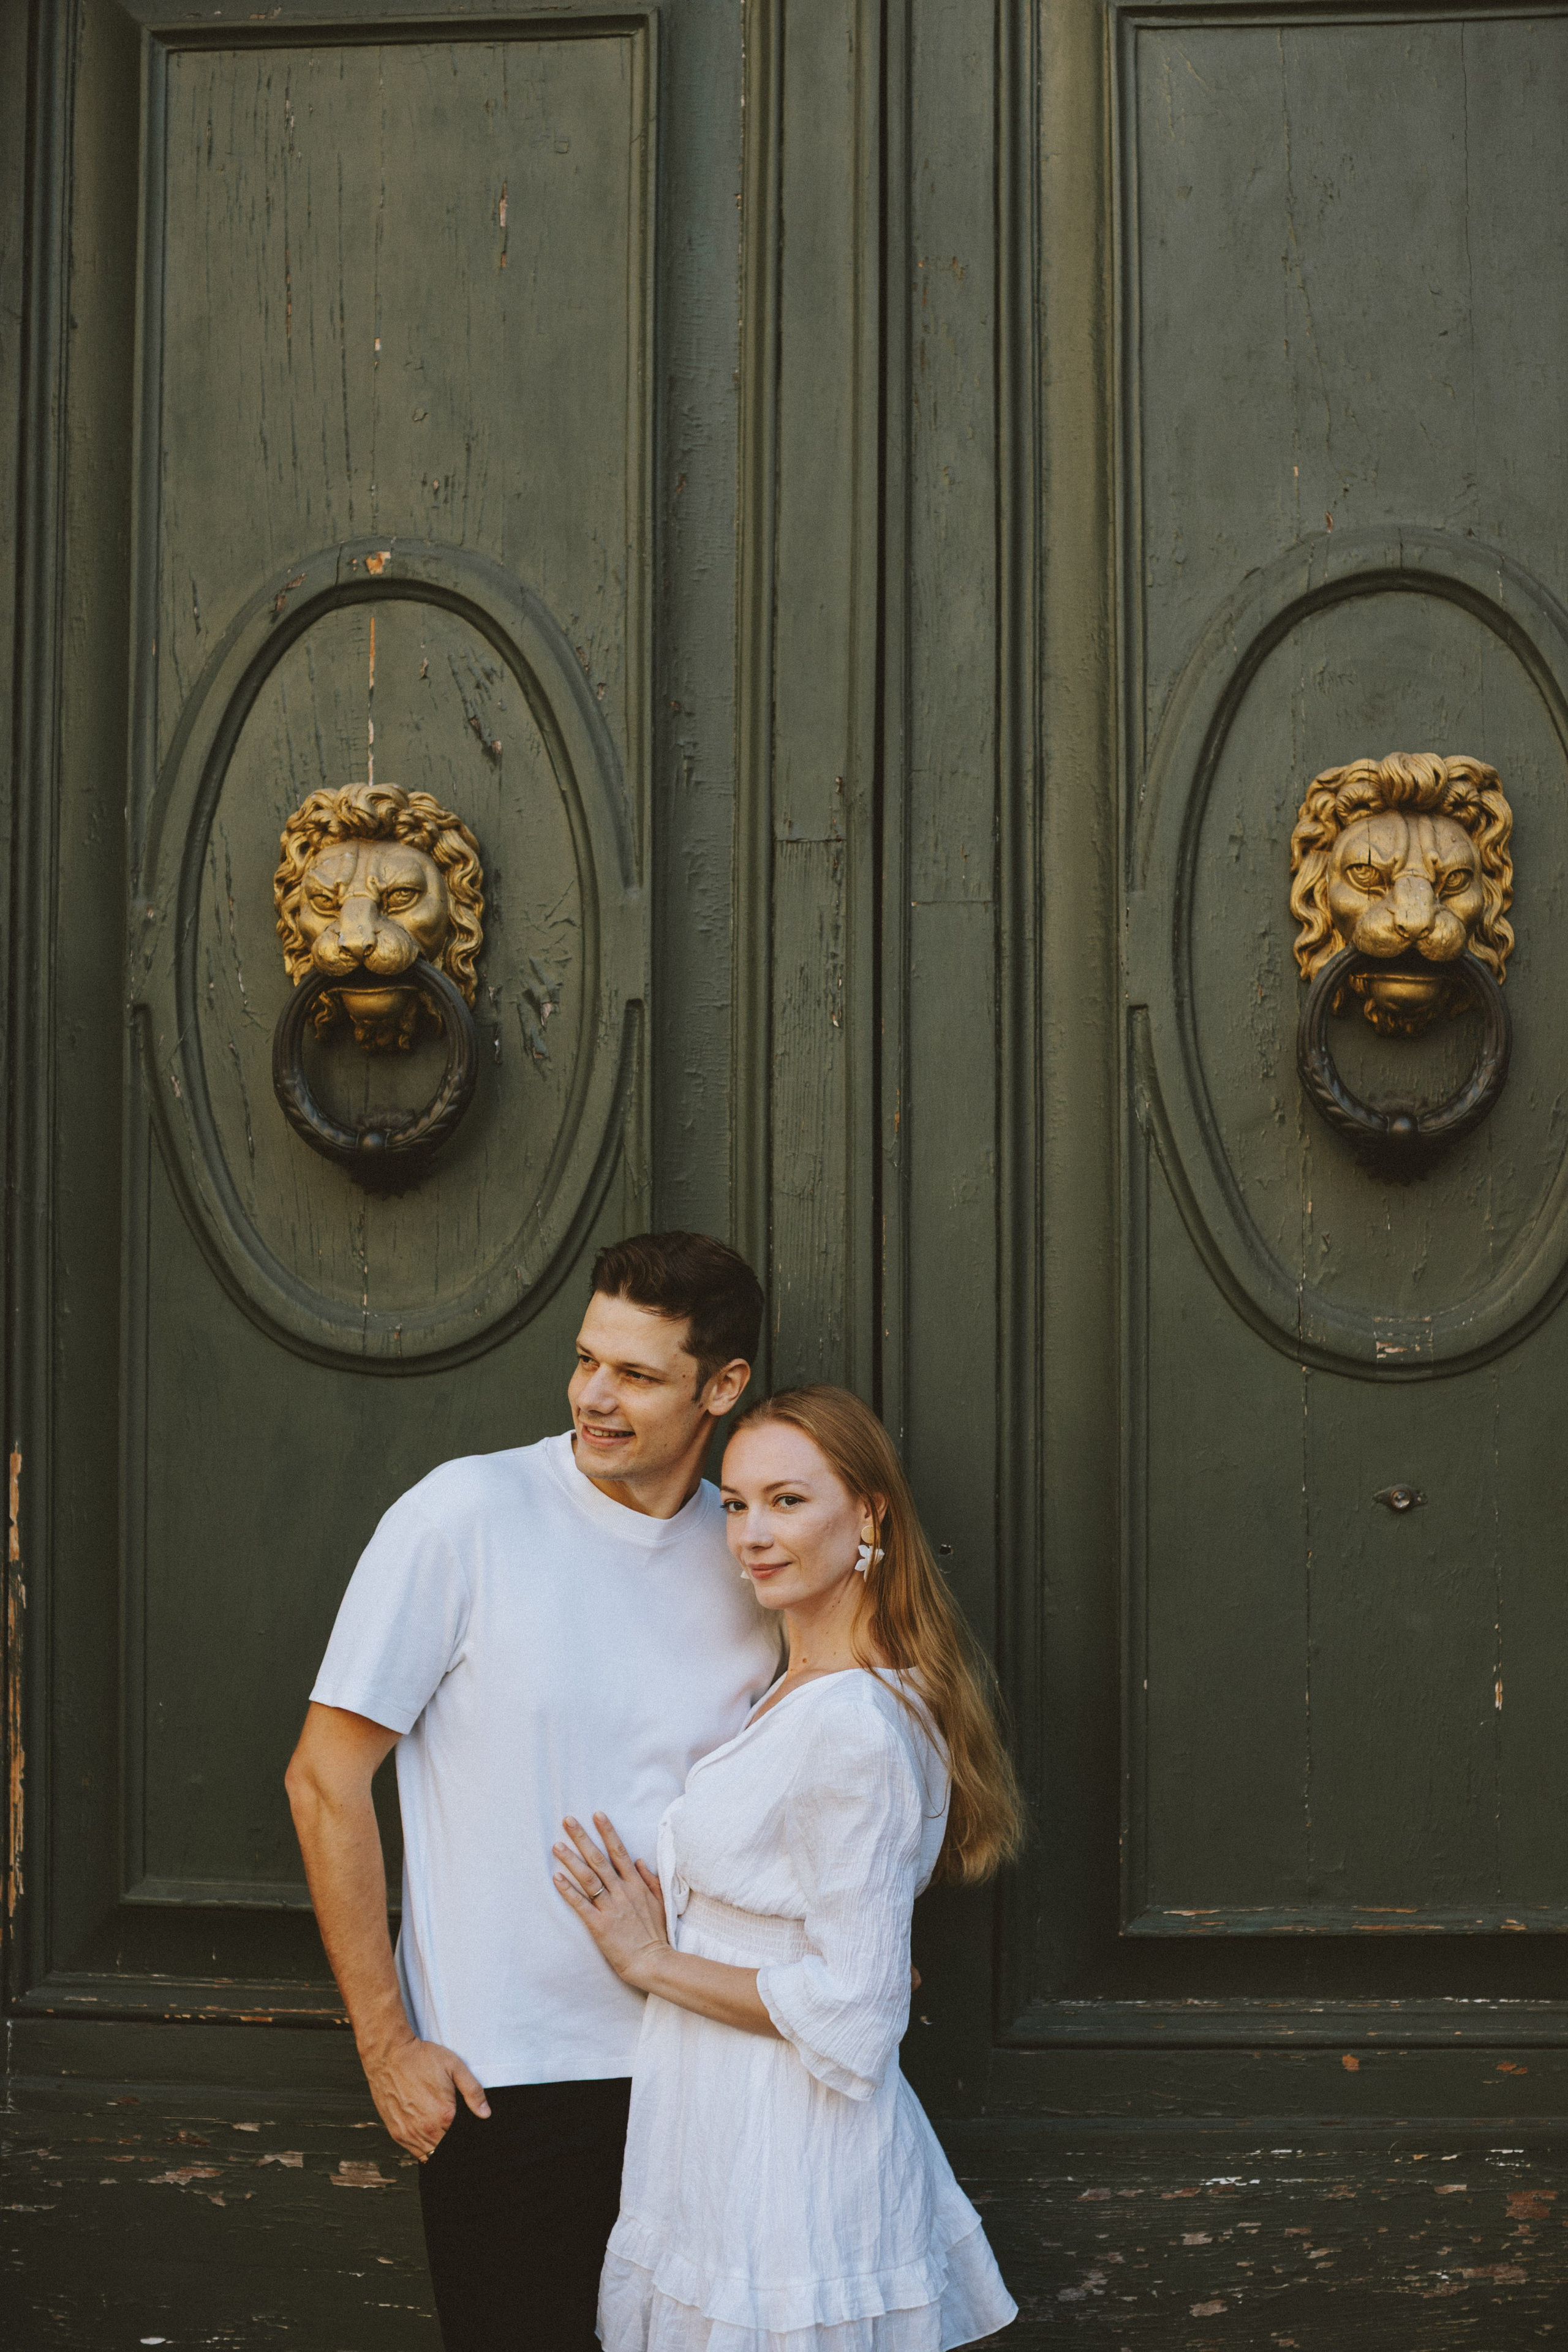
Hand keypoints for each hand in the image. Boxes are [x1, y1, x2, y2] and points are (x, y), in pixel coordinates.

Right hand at [360, 2032, 489, 2160]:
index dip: (466, 2134)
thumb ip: (473, 2091)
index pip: (462, 2138)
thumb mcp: (455, 2066)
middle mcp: (426, 2129)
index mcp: (444, 2114)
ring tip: (441, 2131)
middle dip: (454, 2142)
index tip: (465, 2127)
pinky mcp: (396, 2133)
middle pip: (447, 2149)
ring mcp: (409, 2134)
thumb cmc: (421, 2059)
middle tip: (453, 2127)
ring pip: (430, 2155)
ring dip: (438, 2148)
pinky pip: (415, 2153)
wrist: (389, 2056)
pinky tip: (428, 2134)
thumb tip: (485, 2113)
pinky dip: (423, 2148)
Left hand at [553, 1812, 669, 1991]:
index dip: (607, 1832)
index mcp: (636, 1885)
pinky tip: (556, 1878)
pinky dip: (569, 1891)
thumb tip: (639, 1860)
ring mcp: (611, 1908)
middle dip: (583, 1838)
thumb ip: (650, 1880)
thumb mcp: (660, 1902)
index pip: (619, 1852)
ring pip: (588, 1878)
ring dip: (571, 1860)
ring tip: (556, 1845)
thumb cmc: (656, 1934)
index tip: (597, 1814)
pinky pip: (581, 1905)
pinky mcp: (599, 1925)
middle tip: (567, 1820)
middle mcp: (622, 1892)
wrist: (654, 1961)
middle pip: (599, 1859)